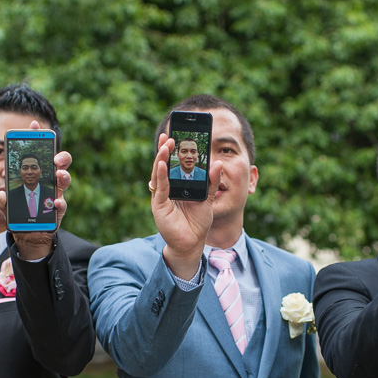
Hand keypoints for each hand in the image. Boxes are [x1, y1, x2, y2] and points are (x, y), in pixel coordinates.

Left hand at [0, 120, 68, 260]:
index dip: (38, 136)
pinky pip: (62, 204)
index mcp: (37, 172)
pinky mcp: (58, 210)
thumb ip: (3, 199)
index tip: (34, 124)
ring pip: (64, 180)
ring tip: (58, 175)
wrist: (27, 234)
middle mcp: (49, 180)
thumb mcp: (6, 204)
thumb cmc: (18, 212)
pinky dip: (60, 203)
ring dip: (63, 176)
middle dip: (60, 156)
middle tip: (55, 158)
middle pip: (60, 162)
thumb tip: (2, 195)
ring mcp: (56, 194)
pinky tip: (55, 202)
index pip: (39, 150)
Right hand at [148, 133, 222, 278]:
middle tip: (168, 134)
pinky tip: (162, 163)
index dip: (173, 150)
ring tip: (165, 144)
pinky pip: (160, 187)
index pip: (173, 164)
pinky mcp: (159, 205)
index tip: (176, 135)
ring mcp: (161, 197)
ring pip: (159, 173)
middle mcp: (167, 189)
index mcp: (177, 186)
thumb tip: (218, 163)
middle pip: (163, 165)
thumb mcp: (209, 198)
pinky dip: (160, 174)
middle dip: (165, 149)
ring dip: (161, 158)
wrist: (193, 243)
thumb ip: (212, 182)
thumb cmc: (198, 222)